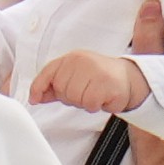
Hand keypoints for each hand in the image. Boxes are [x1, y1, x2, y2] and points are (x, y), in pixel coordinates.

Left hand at [29, 50, 147, 114]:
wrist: (129, 79)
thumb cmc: (98, 79)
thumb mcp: (74, 78)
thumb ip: (54, 87)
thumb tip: (34, 97)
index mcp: (71, 58)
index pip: (48, 72)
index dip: (38, 87)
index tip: (34, 99)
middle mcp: (81, 60)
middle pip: (61, 89)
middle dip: (71, 98)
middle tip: (86, 92)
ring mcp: (94, 70)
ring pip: (75, 98)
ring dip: (84, 103)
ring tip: (95, 94)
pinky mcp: (106, 83)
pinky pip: (89, 104)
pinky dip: (96, 106)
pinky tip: (103, 98)